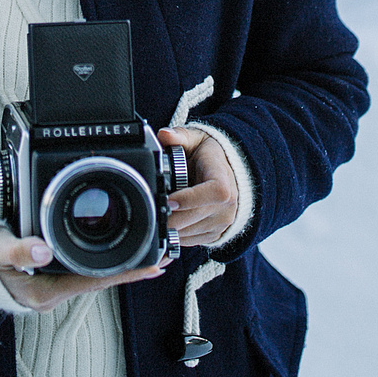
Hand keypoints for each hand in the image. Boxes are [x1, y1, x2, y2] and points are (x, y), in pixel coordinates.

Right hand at [0, 229, 169, 312]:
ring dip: (119, 265)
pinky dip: (101, 262)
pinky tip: (115, 251)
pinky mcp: (51, 278)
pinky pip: (83, 270)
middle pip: (101, 278)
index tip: (154, 266)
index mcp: (46, 291)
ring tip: (149, 253)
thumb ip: (18, 250)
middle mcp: (54, 292)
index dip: (126, 273)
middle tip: (163, 255)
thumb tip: (41, 249)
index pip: (95, 280)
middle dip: (131, 268)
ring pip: (94, 274)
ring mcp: (54, 287)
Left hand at [158, 126, 236, 246]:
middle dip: (169, 216)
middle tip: (150, 208)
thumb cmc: (210, 156)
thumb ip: (179, 136)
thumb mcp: (195, 140)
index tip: (168, 200)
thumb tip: (164, 135)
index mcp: (223, 182)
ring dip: (170, 226)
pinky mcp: (215, 235)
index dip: (188, 199)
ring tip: (159, 211)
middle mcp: (227, 207)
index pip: (212, 194)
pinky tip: (168, 220)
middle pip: (194, 218)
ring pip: (189, 233)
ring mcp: (222, 224)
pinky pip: (190, 241)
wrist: (228, 173)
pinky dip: (176, 234)